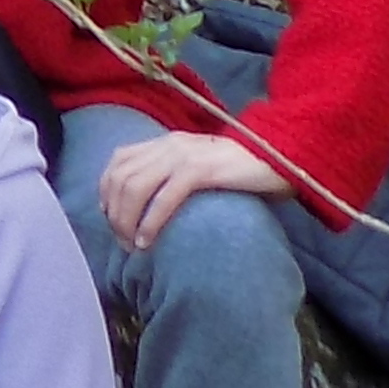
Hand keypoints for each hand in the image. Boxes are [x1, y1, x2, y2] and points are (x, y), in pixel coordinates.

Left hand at [100, 126, 279, 248]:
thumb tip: (146, 206)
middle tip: (122, 242)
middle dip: (114, 213)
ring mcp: (183, 155)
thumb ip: (173, 176)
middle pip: (121, 177)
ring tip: (133, 245)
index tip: (111, 219)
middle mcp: (169, 145)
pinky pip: (165, 197)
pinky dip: (150, 221)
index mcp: (165, 142)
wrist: (282, 157)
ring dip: (127, 220)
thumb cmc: (242, 171)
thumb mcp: (199, 167)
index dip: (107, 192)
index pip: (118, 162)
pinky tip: (148, 241)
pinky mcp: (201, 170)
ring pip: (135, 187)